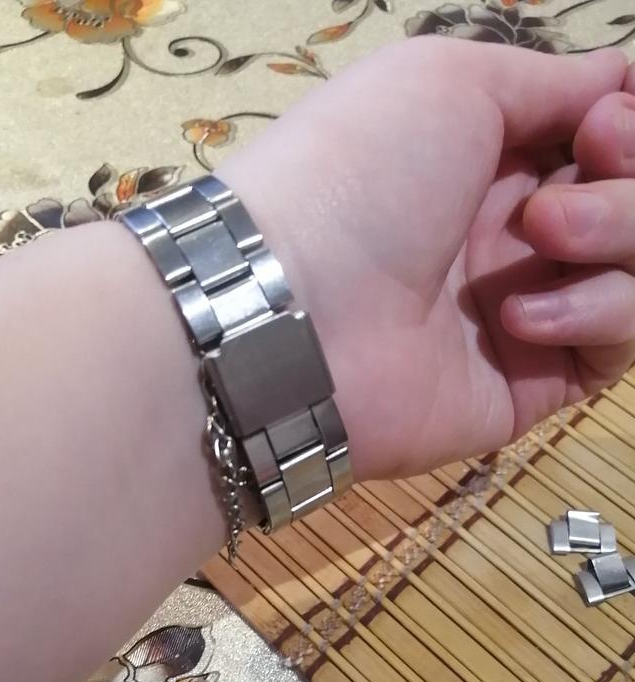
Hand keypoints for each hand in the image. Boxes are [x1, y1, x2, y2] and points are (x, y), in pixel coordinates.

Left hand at [219, 39, 631, 480]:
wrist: (292, 314)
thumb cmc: (360, 175)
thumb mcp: (447, 84)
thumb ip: (548, 84)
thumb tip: (617, 84)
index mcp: (495, 160)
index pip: (608, 141)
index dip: (626, 132)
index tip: (602, 128)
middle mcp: (516, 233)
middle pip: (632, 205)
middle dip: (626, 189)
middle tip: (556, 196)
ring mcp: (527, 310)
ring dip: (618, 239)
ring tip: (541, 237)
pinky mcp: (530, 385)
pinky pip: (614, 346)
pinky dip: (594, 316)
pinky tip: (516, 316)